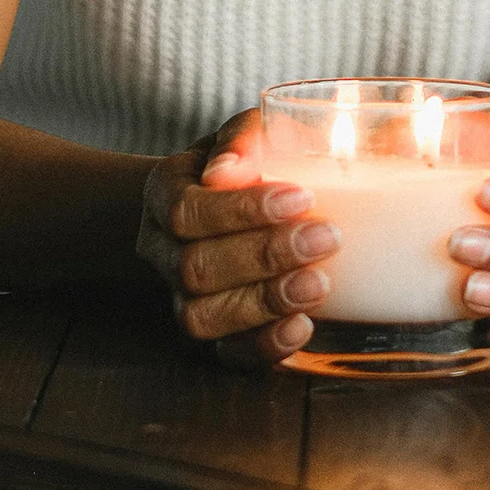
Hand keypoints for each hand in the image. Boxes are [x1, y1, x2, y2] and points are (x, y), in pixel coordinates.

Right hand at [136, 109, 340, 365]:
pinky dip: (264, 346)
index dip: (240, 211)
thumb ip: (247, 136)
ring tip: (318, 284)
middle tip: (326, 237)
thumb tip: (231, 167)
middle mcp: (164, 251)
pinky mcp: (216, 335)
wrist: (236, 204)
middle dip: (263, 256)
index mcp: (165, 194)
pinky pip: (226, 356)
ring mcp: (184, 297)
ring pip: (201, 317)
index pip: (186, 211)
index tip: (301, 196)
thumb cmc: (253, 161)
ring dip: (263, 303)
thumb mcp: (251, 133)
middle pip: (193, 268)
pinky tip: (302, 327)